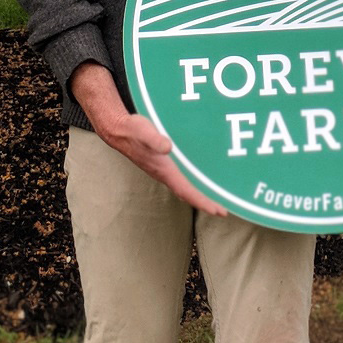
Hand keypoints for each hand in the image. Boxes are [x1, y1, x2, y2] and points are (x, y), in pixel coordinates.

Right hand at [103, 111, 226, 215]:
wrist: (118, 130)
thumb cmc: (133, 130)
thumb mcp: (144, 131)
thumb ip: (155, 139)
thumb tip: (168, 147)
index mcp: (164, 169)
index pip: (187, 190)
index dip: (203, 201)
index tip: (218, 211)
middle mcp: (164, 174)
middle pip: (188, 193)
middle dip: (205, 203)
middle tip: (223, 212)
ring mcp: (163, 170)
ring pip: (185, 187)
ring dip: (200, 195)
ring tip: (216, 200)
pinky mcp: (163, 164)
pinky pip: (182, 179)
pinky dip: (193, 184)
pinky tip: (200, 180)